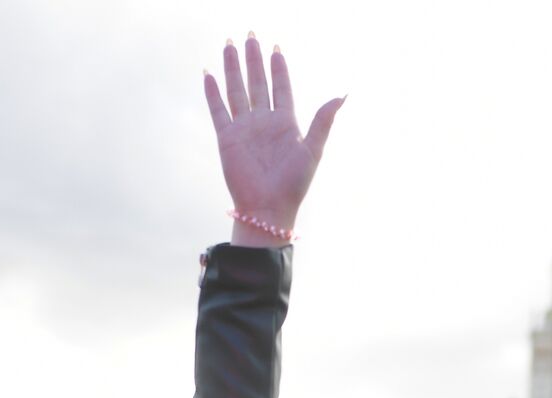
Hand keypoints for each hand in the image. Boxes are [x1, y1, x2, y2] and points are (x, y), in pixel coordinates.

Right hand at [204, 35, 342, 245]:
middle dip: (253, 60)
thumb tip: (342, 95)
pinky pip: (219, 111)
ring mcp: (244, 129)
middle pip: (257, 83)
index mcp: (285, 123)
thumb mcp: (313, 149)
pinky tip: (209, 75)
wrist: (268, 207)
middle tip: (250, 36)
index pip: (281, 87)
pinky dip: (213, 93)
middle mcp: (263, 121)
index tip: (276, 48)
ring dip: (232, 69)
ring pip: (236, 91)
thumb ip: (323, 120)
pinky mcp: (227, 139)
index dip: (278, 68)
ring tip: (229, 45)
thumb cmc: (294, 184)